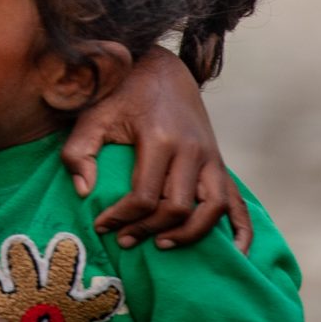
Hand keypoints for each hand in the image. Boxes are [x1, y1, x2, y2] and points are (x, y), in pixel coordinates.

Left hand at [63, 47, 248, 250]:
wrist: (160, 67)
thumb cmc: (123, 93)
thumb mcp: (93, 114)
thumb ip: (79, 151)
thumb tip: (84, 192)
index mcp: (160, 138)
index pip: (145, 196)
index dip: (121, 218)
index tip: (102, 226)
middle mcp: (192, 150)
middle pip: (178, 207)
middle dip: (149, 230)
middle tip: (125, 239)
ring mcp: (211, 157)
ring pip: (212, 209)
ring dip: (190, 234)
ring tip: (161, 244)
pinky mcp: (220, 162)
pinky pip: (238, 202)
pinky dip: (241, 231)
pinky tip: (235, 254)